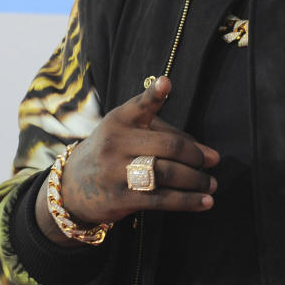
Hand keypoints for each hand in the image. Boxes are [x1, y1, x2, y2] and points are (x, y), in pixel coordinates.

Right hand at [36, 77, 218, 244]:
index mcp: (119, 120)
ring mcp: (116, 171)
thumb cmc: (113, 153)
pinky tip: (205, 202)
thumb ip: (166, 135)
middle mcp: (116, 143)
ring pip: (168, 174)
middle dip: (196, 156)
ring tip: (211, 184)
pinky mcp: (121, 198)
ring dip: (197, 181)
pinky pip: (162, 199)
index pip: (139, 105)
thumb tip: (207, 153)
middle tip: (213, 161)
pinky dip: (188, 201)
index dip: (153, 94)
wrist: (72, 188)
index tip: (166, 83)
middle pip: (168, 146)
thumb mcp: (128, 134)